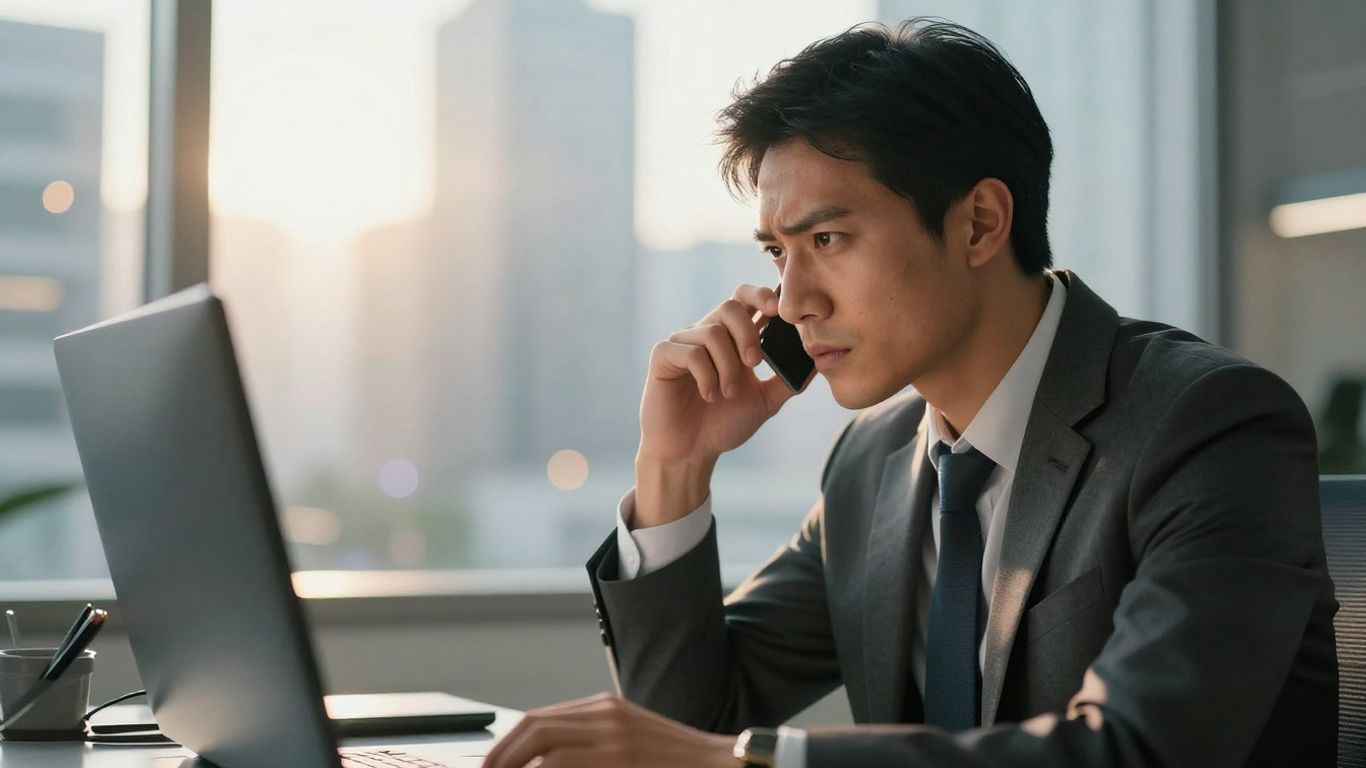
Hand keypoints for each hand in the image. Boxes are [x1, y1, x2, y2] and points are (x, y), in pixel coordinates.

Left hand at [481, 692, 737, 767]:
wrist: (721, 765)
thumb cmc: (675, 764)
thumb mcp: (628, 743)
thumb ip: (590, 747)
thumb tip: (544, 761)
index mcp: (604, 708)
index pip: (539, 719)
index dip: (507, 744)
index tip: (491, 766)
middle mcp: (605, 715)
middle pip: (533, 726)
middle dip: (501, 755)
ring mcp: (614, 736)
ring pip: (543, 744)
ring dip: (514, 764)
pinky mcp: (622, 756)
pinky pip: (564, 763)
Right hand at [634, 285, 804, 524]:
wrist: (690, 452)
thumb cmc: (722, 424)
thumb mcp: (764, 401)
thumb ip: (788, 380)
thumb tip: (818, 361)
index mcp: (732, 338)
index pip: (746, 298)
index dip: (762, 295)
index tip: (779, 312)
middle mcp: (707, 333)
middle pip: (731, 305)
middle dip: (748, 334)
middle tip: (754, 364)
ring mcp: (683, 343)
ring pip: (713, 332)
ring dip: (728, 367)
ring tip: (727, 393)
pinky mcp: (663, 356)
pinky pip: (690, 351)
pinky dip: (706, 375)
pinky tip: (709, 394)